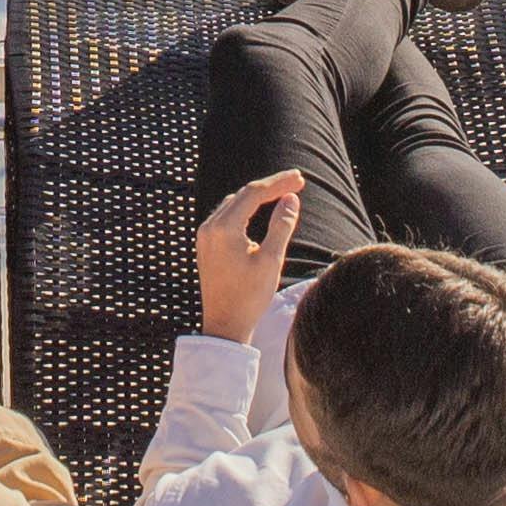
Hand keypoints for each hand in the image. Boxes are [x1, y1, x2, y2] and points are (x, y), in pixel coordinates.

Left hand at [195, 171, 305, 346]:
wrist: (224, 327)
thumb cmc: (248, 297)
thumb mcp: (271, 260)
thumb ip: (282, 226)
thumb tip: (291, 199)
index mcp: (224, 229)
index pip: (254, 193)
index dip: (278, 183)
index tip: (300, 179)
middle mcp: (209, 228)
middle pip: (242, 195)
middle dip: (270, 186)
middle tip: (297, 181)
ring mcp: (205, 236)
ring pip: (233, 204)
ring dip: (256, 196)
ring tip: (281, 192)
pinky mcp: (206, 246)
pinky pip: (226, 216)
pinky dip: (245, 209)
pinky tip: (259, 210)